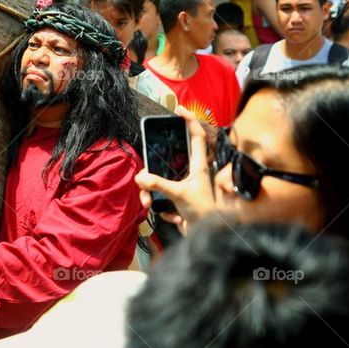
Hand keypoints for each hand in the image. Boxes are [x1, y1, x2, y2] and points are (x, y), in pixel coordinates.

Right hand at [135, 106, 216, 225]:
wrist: (208, 237)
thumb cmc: (202, 211)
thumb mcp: (179, 194)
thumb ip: (159, 184)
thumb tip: (140, 177)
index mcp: (198, 166)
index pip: (196, 137)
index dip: (189, 121)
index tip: (179, 110)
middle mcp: (191, 174)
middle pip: (168, 161)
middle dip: (153, 169)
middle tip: (144, 176)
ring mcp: (184, 188)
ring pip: (161, 182)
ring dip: (151, 193)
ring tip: (148, 203)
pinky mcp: (179, 201)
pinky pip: (163, 199)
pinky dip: (161, 207)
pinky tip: (170, 215)